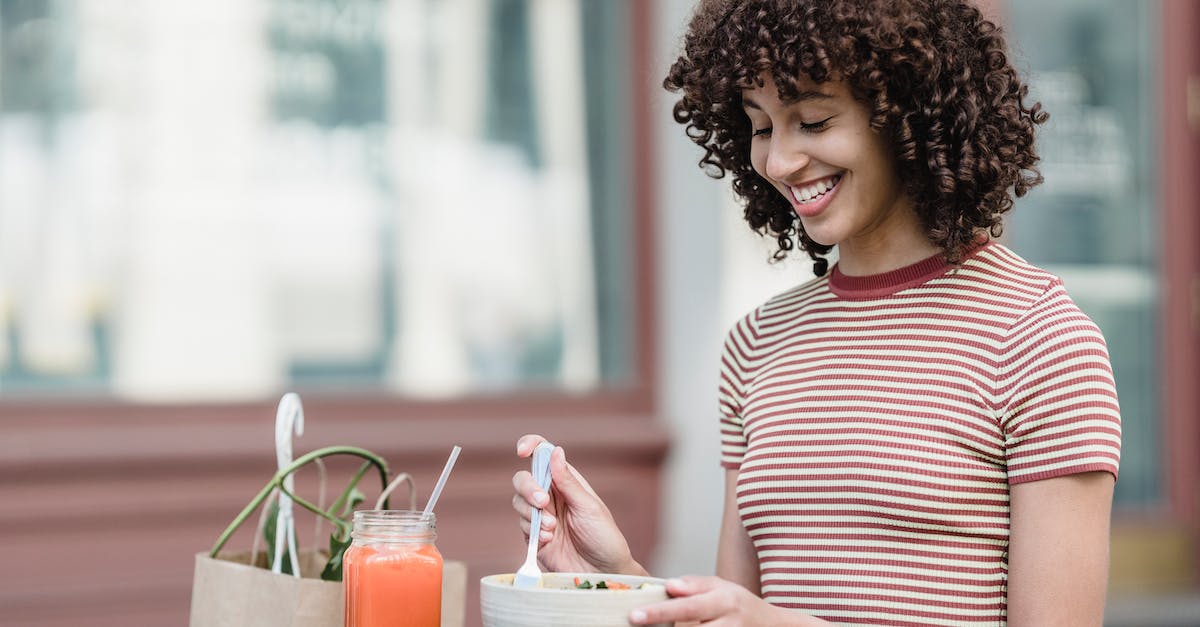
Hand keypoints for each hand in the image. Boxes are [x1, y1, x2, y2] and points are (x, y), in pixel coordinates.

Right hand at [511, 434, 645, 574]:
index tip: (522, 450)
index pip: (544, 456)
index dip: (531, 446)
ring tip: (552, 528)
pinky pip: (521, 525)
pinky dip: (532, 530)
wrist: (602, 573)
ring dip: (531, 513)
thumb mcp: (589, 507)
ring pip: (518, 501)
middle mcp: (551, 496)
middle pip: (524, 478)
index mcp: (567, 481)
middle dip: (528, 487)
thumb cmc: (604, 537)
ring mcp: (541, 516)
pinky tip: (549, 538)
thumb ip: (568, 481)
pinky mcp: (534, 536)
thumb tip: (556, 451)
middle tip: (543, 502)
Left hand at [629, 576, 825, 625]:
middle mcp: (729, 622)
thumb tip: (669, 586)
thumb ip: (694, 585)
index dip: (660, 612)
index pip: (687, 607)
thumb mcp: (720, 586)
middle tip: (635, 625)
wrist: (773, 626)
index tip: (635, 616)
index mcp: (724, 600)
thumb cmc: (738, 603)